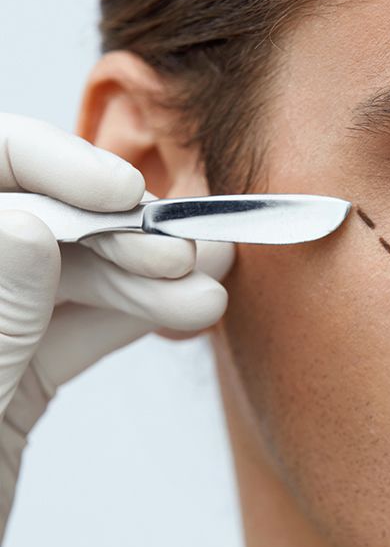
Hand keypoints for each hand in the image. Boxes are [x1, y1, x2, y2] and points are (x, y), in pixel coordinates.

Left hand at [0, 113, 234, 546]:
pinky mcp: (10, 381)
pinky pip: (75, 331)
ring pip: (64, 278)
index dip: (47, 165)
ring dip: (144, 276)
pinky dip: (134, 319)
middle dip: (117, 231)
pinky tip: (187, 313)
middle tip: (191, 252)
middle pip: (31, 222)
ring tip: (212, 285)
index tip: (122, 195)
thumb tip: (32, 220)